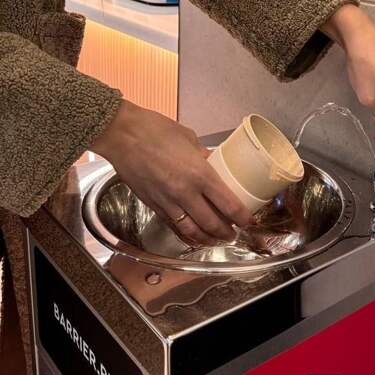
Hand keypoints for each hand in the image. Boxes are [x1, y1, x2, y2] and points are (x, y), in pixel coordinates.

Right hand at [90, 100, 251, 242]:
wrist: (121, 135)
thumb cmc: (154, 130)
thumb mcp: (189, 138)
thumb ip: (204, 155)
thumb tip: (214, 163)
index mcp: (200, 174)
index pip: (228, 205)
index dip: (242, 217)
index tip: (249, 221)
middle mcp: (185, 193)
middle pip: (212, 223)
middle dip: (226, 232)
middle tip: (234, 234)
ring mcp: (168, 202)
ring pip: (192, 230)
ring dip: (207, 239)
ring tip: (216, 240)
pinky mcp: (153, 205)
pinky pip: (173, 226)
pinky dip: (186, 235)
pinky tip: (193, 237)